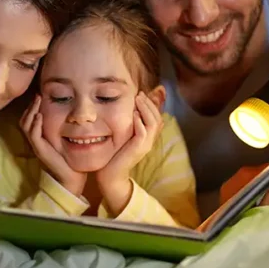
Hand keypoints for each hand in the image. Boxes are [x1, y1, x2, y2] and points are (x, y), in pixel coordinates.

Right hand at [20, 95, 86, 194]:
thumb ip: (62, 130)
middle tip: (37, 95)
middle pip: (24, 120)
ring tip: (37, 101)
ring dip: (31, 112)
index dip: (32, 108)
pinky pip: (33, 134)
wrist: (71, 177)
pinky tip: (39, 116)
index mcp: (39, 139)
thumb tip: (69, 115)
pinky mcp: (40, 150)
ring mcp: (36, 145)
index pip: (28, 120)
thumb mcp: (64, 141)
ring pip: (26, 125)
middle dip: (30, 107)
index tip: (39, 97)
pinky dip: (35, 124)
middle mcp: (35, 141)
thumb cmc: (70, 159)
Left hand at [96, 92, 162, 215]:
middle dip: (149, 103)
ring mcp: (145, 145)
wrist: (111, 173)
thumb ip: (129, 124)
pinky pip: (144, 133)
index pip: (157, 117)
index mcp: (148, 137)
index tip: (141, 94)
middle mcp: (150, 140)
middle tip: (140, 94)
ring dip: (146, 109)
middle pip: (158, 117)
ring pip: (153, 123)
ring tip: (137, 100)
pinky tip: (134, 114)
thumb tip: (129, 109)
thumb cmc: (115, 153)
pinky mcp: (139, 149)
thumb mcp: (124, 135)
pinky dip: (140, 122)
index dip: (151, 104)